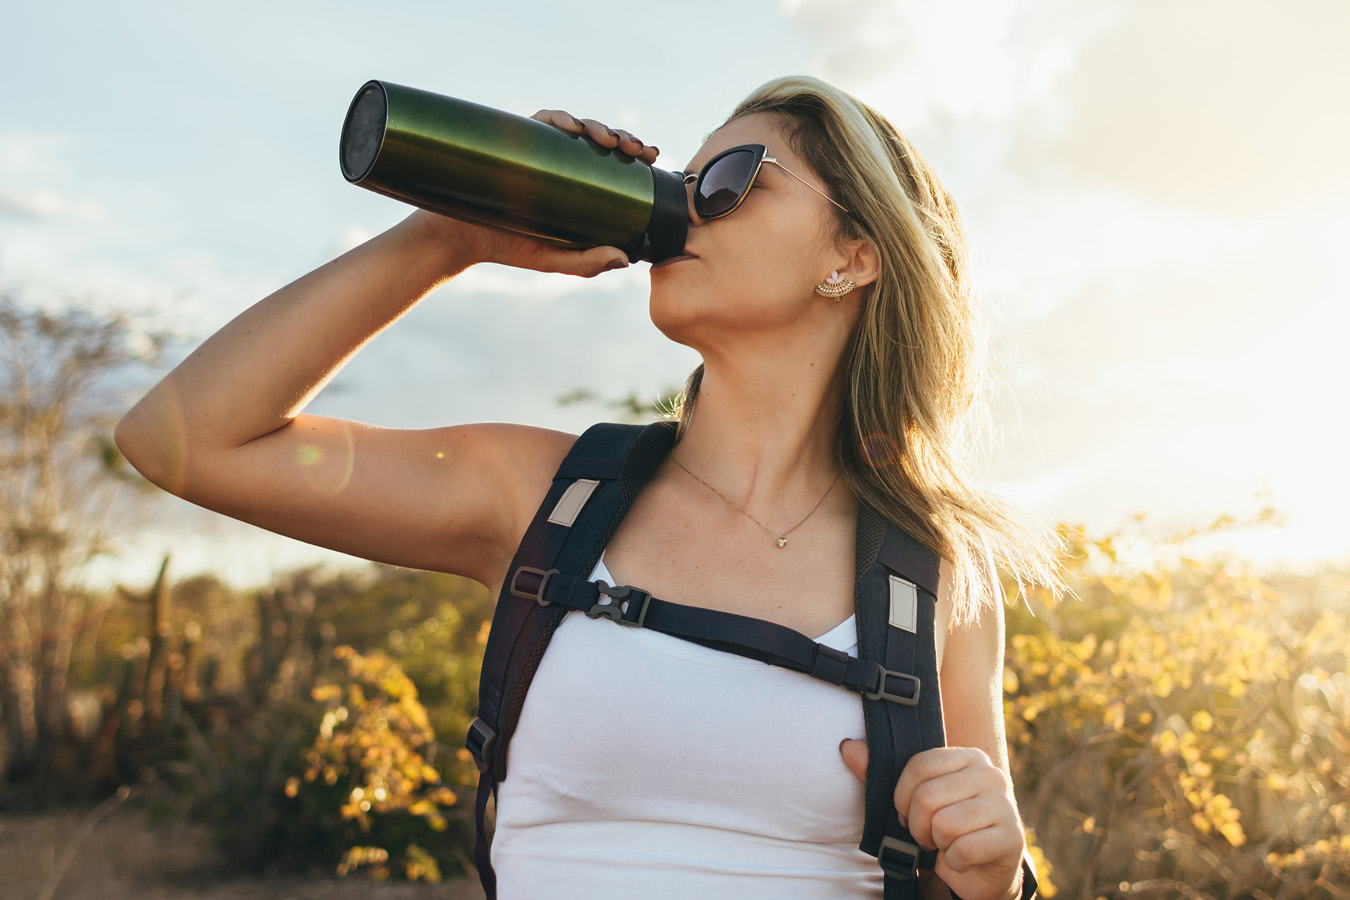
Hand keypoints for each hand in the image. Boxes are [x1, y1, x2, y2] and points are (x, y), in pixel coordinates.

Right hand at [408, 109, 659, 278]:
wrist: (460, 238)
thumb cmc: (509, 247)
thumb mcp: (554, 260)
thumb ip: (587, 262)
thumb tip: (625, 259)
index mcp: (575, 184)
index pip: (613, 162)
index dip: (635, 154)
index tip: (651, 156)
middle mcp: (560, 162)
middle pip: (599, 140)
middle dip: (623, 138)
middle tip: (636, 150)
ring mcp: (538, 149)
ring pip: (576, 126)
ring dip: (597, 126)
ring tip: (609, 141)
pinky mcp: (515, 140)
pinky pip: (541, 121)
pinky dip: (559, 119)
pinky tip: (572, 127)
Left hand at [840, 740, 1025, 899]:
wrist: (981, 867)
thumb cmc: (944, 826)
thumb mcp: (911, 799)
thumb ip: (879, 772)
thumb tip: (848, 747)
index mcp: (967, 757)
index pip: (919, 766)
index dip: (902, 797)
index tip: (907, 812)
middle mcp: (990, 775)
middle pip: (928, 797)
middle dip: (918, 826)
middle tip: (928, 834)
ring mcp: (1005, 806)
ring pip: (944, 825)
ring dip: (936, 844)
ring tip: (945, 843)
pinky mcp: (1012, 839)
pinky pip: (963, 850)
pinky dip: (953, 862)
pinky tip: (961, 858)